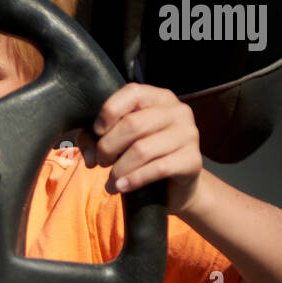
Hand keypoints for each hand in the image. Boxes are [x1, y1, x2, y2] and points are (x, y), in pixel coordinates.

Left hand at [78, 84, 203, 215]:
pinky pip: (157, 169)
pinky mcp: (192, 160)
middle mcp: (178, 111)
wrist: (176, 189)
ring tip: (110, 182)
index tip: (96, 133)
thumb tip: (88, 153)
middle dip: (108, 147)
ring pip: (142, 149)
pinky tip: (121, 188)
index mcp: (160, 98)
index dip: (108, 112)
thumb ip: (97, 140)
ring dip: (118, 170)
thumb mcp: (121, 144)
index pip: (132, 93)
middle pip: (132, 124)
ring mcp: (189, 134)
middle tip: (101, 163)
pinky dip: (133, 180)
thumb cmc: (145, 161)